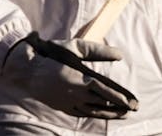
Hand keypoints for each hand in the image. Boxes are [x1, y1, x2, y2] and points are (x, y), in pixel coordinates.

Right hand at [1, 33, 137, 118]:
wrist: (28, 68)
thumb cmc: (52, 53)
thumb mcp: (76, 47)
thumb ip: (98, 51)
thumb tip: (119, 54)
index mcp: (80, 78)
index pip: (106, 91)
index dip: (121, 97)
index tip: (132, 102)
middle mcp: (75, 92)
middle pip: (102, 103)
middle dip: (119, 107)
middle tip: (133, 109)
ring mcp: (68, 101)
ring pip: (93, 111)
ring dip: (109, 113)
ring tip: (122, 114)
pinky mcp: (62, 106)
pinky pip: (82, 113)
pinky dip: (94, 114)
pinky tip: (101, 113)